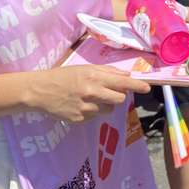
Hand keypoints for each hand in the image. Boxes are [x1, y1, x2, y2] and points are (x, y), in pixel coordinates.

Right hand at [29, 65, 150, 122]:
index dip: (136, 86)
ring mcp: (86, 108)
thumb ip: (106, 72)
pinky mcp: (79, 120)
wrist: (40, 91)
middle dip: (118, 97)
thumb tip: (126, 76)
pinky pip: (95, 117)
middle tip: (109, 93)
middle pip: (119, 99)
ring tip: (90, 99)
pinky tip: (80, 105)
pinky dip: (92, 112)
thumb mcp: (84, 69)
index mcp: (93, 77)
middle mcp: (91, 93)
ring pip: (108, 110)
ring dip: (105, 105)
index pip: (121, 82)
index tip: (147, 88)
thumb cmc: (63, 76)